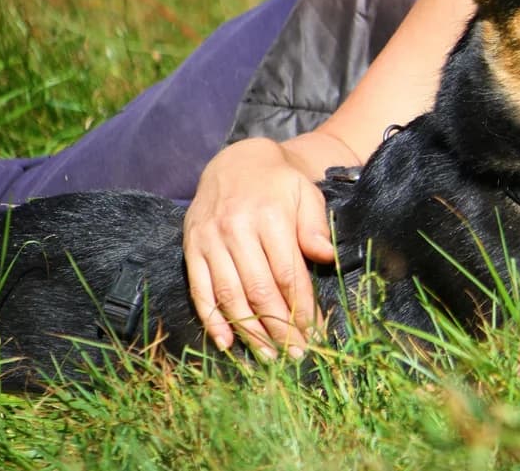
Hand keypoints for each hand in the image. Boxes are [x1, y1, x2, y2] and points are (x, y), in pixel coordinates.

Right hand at [183, 136, 336, 356]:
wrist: (237, 162)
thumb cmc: (279, 184)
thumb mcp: (305, 193)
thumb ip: (314, 226)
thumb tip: (328, 257)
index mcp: (269, 216)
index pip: (287, 273)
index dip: (302, 306)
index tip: (315, 331)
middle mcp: (236, 229)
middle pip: (259, 290)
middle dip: (280, 327)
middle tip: (296, 354)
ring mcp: (210, 240)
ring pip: (230, 295)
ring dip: (250, 331)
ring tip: (269, 356)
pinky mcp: (192, 247)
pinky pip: (200, 289)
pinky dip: (212, 319)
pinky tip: (226, 343)